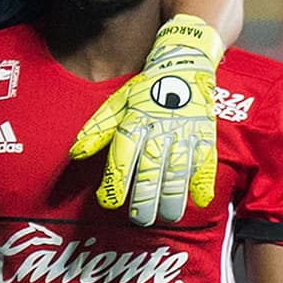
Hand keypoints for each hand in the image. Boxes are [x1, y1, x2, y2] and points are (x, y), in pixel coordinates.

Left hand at [69, 15, 222, 226]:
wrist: (185, 63)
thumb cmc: (147, 88)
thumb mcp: (118, 103)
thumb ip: (97, 130)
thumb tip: (76, 153)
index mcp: (135, 120)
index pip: (122, 155)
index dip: (115, 181)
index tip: (109, 202)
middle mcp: (160, 128)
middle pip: (151, 169)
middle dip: (145, 199)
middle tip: (139, 219)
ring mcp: (185, 132)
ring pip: (179, 171)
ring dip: (173, 197)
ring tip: (167, 217)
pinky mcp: (206, 134)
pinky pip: (206, 162)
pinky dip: (204, 182)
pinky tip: (200, 200)